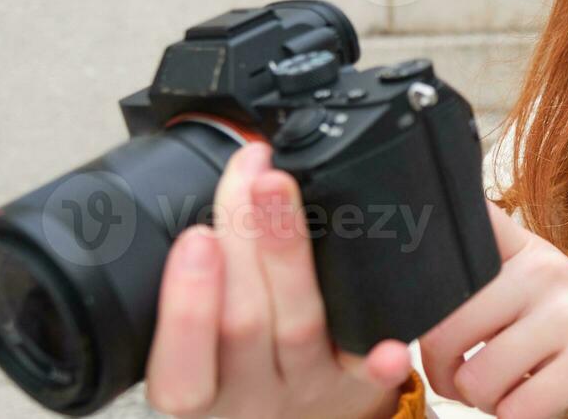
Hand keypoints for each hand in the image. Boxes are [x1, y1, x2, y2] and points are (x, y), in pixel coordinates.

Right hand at [144, 142, 414, 418]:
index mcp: (197, 387)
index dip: (185, 306)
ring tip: (279, 188)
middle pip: (242, 324)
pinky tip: (388, 345)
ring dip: (289, 253)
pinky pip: (369, 371)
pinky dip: (378, 357)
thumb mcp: (200, 341)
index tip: (194, 237)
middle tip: (248, 175)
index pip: (180, 368)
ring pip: (299, 327)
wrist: (300, 414)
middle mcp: (249, 394)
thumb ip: (200, 277)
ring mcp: (305, 386)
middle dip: (243, 241)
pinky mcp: (354, 382)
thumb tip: (217, 174)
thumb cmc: (239, 363)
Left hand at [418, 200, 567, 418]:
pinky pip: (515, 408)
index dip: (423, 245)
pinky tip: (538, 404)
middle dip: (444, 372)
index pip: (467, 225)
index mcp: (528, 251)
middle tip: (462, 382)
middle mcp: (547, 273)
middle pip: (446, 327)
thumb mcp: (545, 290)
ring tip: (510, 393)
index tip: (395, 255)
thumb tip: (420, 291)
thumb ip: (491, 278)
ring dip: (485, 403)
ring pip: (477, 377)